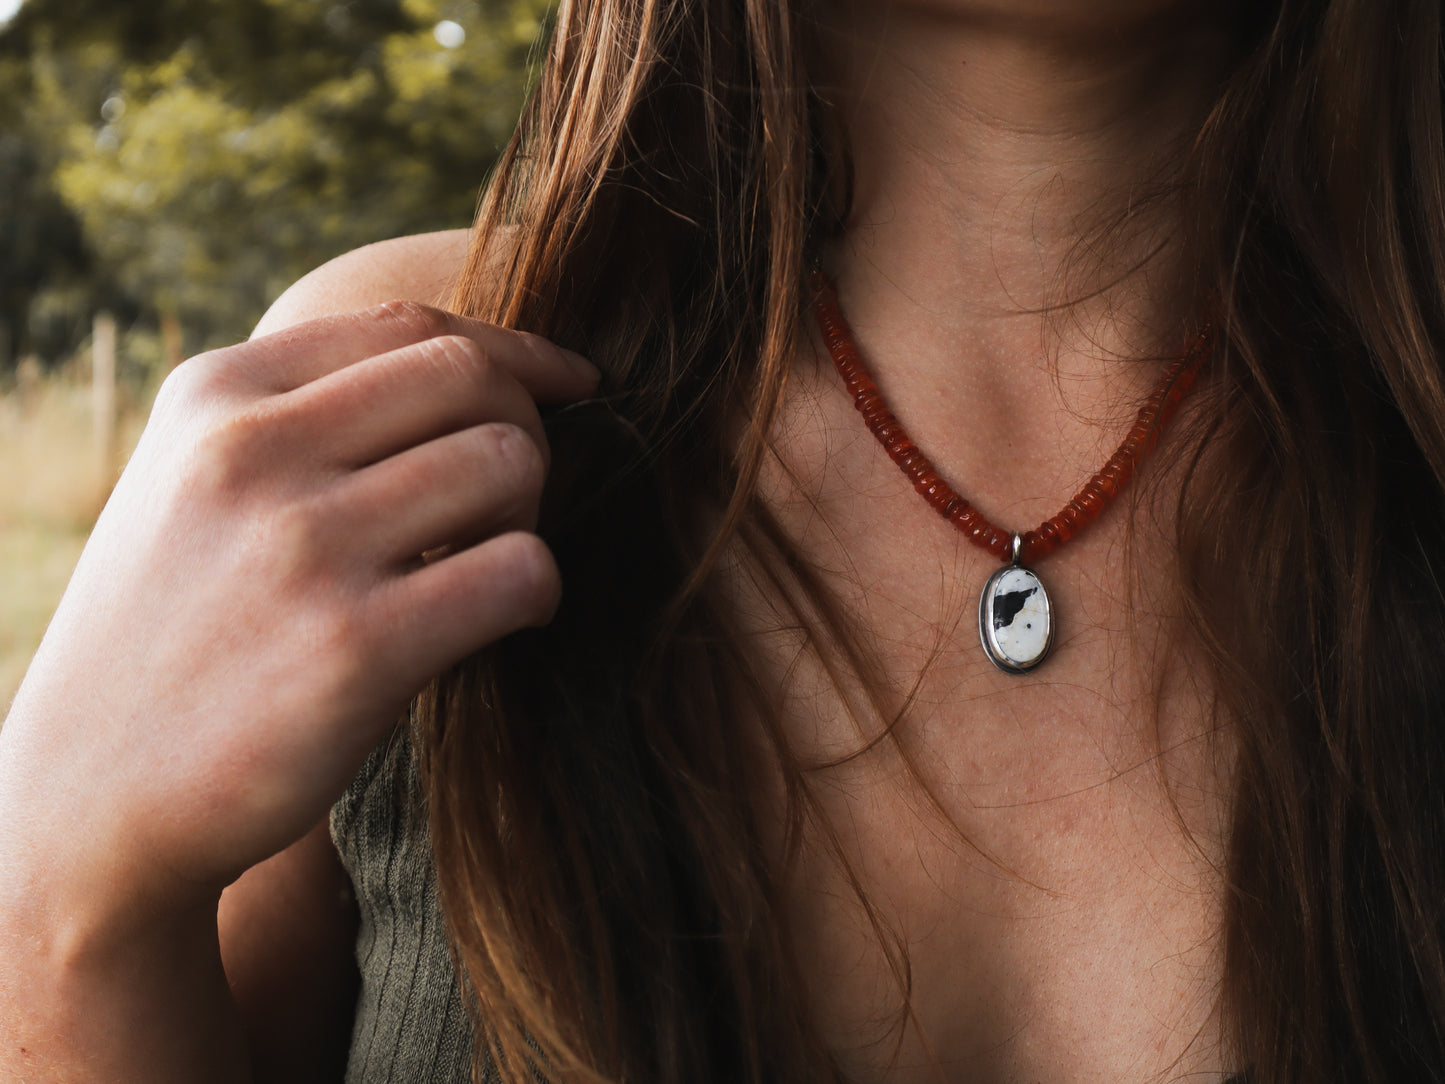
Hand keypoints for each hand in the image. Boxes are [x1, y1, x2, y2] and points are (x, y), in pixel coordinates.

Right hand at [0, 301, 597, 920]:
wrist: (94, 798)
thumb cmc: (178, 632)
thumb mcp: (195, 486)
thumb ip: (303, 414)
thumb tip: (476, 364)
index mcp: (214, 397)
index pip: (411, 327)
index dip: (515, 351)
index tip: (570, 382)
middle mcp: (251, 452)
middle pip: (473, 379)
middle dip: (528, 429)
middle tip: (512, 504)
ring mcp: (301, 546)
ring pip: (509, 462)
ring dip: (531, 515)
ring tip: (490, 565)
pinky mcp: (354, 648)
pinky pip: (519, 569)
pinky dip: (537, 591)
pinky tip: (505, 619)